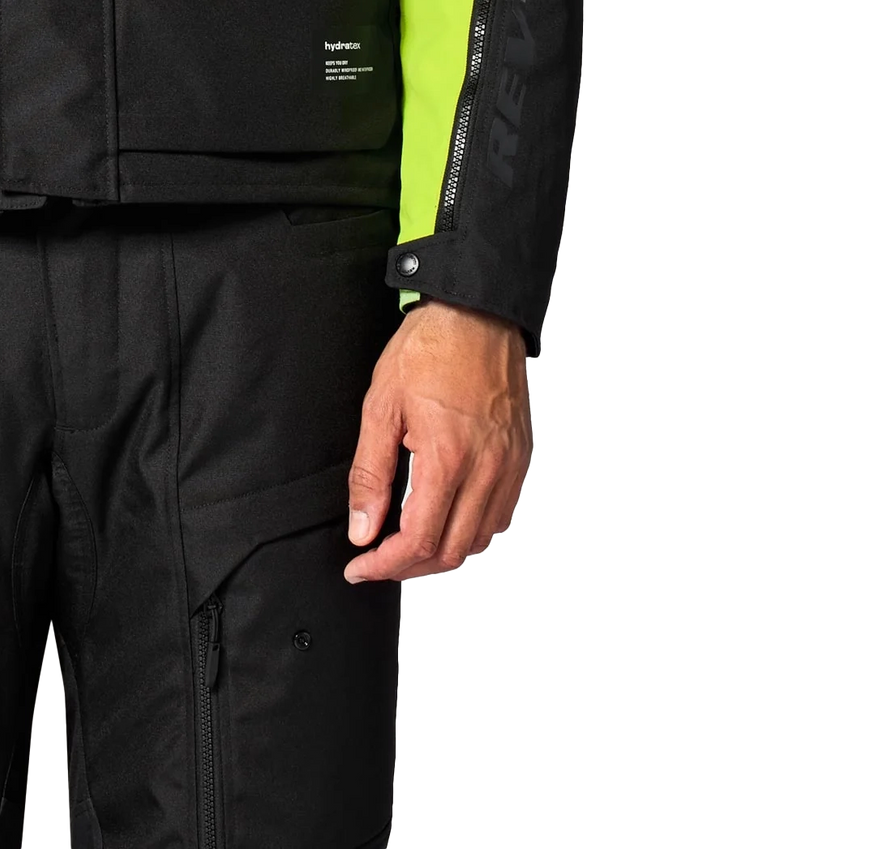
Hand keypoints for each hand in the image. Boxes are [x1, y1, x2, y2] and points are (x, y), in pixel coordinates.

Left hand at [343, 300, 531, 583]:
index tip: (360, 567)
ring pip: (479, 541)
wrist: (476, 313)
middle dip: (410, 567)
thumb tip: (362, 529)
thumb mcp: (381, 405)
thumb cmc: (427, 350)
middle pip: (451, 551)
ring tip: (408, 547)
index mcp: (447, 457)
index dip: (386, 565)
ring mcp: (509, 466)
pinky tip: (448, 521)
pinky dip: (472, 533)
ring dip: (442, 554)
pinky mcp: (521, 458)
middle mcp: (486, 469)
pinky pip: (500, 517)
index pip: (419, 540)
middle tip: (379, 561)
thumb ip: (370, 473)